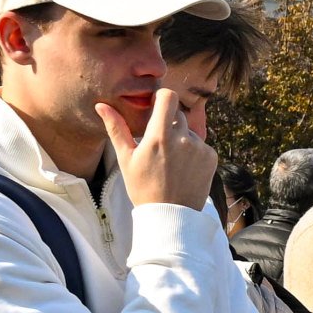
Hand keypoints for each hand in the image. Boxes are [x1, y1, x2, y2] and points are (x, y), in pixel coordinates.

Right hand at [103, 87, 216, 216]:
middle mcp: (183, 138)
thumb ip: (116, 128)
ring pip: (189, 130)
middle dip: (167, 123)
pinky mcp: (211, 157)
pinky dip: (193, 152)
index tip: (155, 108)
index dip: (161, 98)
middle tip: (159, 145)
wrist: (170, 216)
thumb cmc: (143, 187)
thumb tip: (101, 105)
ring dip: (181, 139)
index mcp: (159, 136)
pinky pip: (201, 144)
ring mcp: (200, 148)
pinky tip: (183, 168)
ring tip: (170, 162)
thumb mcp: (126, 159)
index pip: (168, 96)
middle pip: (177, 114)